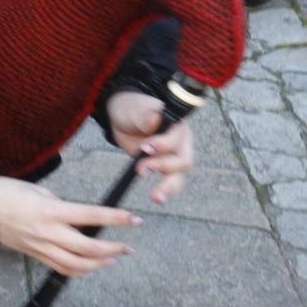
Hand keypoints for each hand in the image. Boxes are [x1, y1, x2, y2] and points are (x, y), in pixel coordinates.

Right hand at [0, 177, 137, 277]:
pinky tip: (89, 266)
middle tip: (127, 247)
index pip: (91, 216)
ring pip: (77, 265)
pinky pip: (61, 267)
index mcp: (51, 211)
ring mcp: (41, 247)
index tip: (134, 219)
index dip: (116, 218)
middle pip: (88, 248)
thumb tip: (75, 216)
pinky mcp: (34, 255)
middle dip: (112, 249)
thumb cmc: (5, 192)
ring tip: (113, 259)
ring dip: (99, 264)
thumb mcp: (38, 191)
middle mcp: (49, 233)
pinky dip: (79, 270)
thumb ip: (60, 204)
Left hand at [105, 89, 194, 204]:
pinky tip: (157, 198)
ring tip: (156, 198)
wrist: (122, 117)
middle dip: (163, 167)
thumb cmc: (132, 109)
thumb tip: (154, 119)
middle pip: (183, 161)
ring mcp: (174, 156)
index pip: (176, 139)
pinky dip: (165, 190)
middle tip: (140, 170)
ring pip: (179, 176)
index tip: (145, 148)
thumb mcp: (135, 109)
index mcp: (177, 125)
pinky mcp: (165, 167)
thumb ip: (145, 115)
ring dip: (169, 188)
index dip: (162, 144)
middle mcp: (181, 142)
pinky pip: (171, 181)